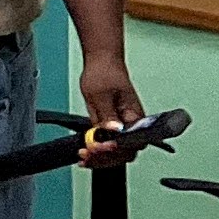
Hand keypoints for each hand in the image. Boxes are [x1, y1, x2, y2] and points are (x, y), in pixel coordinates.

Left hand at [78, 54, 145, 168]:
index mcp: (135, 116)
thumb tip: (113, 131)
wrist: (101, 61)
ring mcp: (121, 125)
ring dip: (100, 156)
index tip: (99, 148)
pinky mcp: (111, 124)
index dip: (115, 150)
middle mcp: (131, 124)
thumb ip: (107, 115)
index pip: (132, 144)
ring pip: (115, 150)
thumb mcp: (100, 94)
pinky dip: (96, 149)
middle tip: (87, 156)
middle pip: (124, 151)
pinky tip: (86, 151)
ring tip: (83, 157)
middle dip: (106, 158)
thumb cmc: (104, 72)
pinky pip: (107, 142)